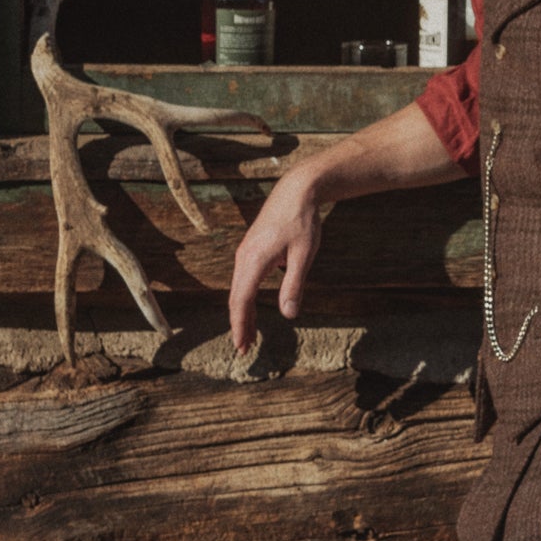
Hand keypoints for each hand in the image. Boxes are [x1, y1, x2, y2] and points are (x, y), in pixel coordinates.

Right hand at [228, 171, 324, 353]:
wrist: (296, 190)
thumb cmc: (302, 221)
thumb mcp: (304, 255)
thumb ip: (294, 285)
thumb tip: (288, 315)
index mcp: (255, 260)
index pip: (242, 300)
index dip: (241, 325)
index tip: (242, 345)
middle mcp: (244, 257)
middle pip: (236, 298)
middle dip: (238, 324)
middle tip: (243, 349)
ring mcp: (245, 253)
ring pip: (238, 290)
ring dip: (241, 313)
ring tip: (247, 336)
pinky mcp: (250, 249)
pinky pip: (242, 280)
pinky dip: (244, 299)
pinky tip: (250, 309)